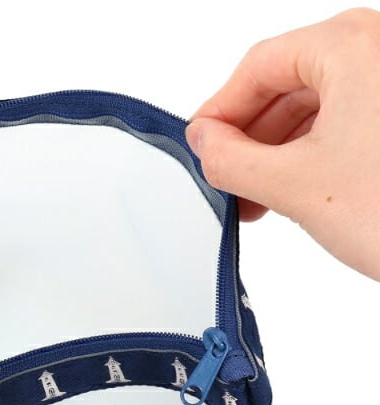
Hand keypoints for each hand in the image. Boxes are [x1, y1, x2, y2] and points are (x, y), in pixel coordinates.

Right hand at [186, 7, 379, 280]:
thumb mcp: (294, 185)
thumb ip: (231, 160)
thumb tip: (204, 144)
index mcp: (350, 46)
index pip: (256, 69)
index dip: (218, 112)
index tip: (199, 147)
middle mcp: (378, 52)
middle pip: (284, 87)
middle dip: (247, 142)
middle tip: (223, 181)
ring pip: (312, 110)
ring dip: (274, 156)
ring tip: (253, 200)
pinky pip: (340, 127)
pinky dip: (306, 159)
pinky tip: (289, 194)